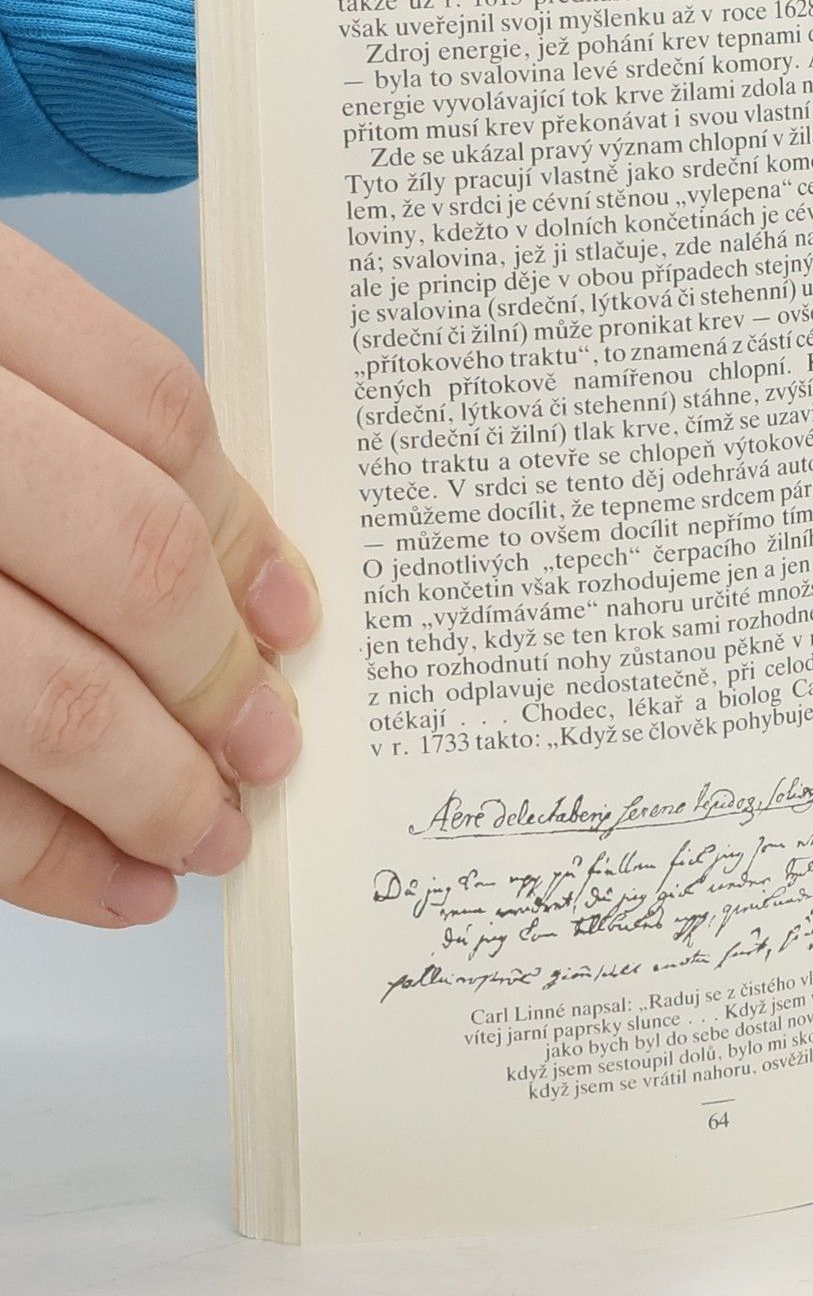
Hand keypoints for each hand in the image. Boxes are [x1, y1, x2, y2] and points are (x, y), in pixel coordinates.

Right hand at [0, 224, 319, 926]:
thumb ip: (47, 417)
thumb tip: (229, 578)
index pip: (153, 411)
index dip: (246, 530)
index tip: (294, 620)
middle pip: (129, 555)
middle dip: (218, 678)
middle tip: (270, 748)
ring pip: (45, 692)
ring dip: (150, 789)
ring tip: (210, 837)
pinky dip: (35, 854)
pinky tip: (106, 884)